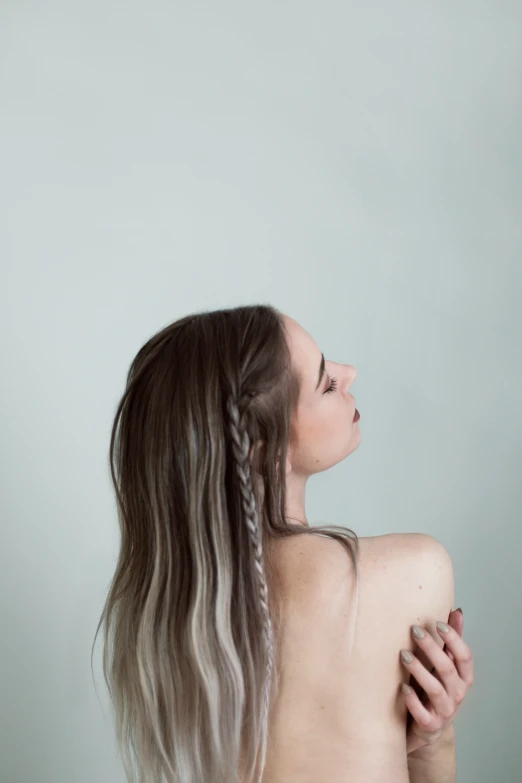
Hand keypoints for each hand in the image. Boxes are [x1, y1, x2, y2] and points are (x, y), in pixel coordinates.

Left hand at [401, 609, 472, 753]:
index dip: (454, 639)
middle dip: (431, 648)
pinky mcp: (430, 725)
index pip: (465, 657)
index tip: (438, 623)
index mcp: (464, 678)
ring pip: (436, 690)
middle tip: (414, 630)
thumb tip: (457, 611)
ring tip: (403, 655)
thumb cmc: (436, 688)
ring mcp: (445, 712)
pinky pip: (423, 714)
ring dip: (420, 671)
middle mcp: (458, 694)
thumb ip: (452, 640)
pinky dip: (413, 701)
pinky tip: (402, 687)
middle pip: (447, 669)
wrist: (427, 728)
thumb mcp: (446, 665)